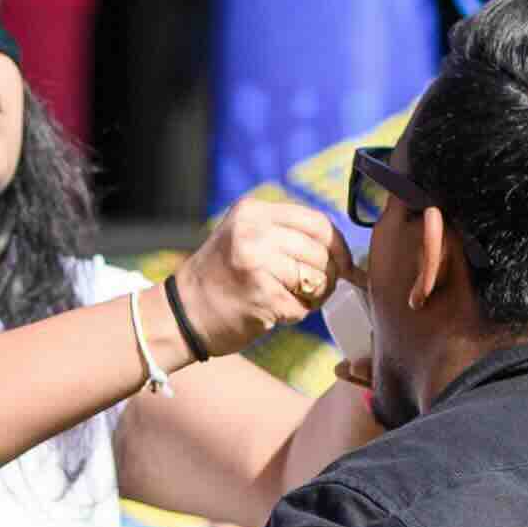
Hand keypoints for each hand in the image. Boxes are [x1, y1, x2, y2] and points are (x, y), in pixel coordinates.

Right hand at [171, 189, 357, 354]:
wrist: (182, 313)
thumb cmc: (220, 279)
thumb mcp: (245, 237)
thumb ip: (286, 235)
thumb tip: (341, 250)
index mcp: (253, 211)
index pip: (317, 221)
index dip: (338, 246)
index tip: (345, 265)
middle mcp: (253, 231)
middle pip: (320, 251)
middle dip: (327, 275)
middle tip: (313, 289)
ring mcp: (256, 263)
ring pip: (315, 279)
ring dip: (312, 297)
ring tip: (290, 300)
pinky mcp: (260, 295)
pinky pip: (301, 307)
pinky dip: (294, 315)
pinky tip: (274, 312)